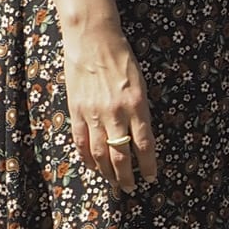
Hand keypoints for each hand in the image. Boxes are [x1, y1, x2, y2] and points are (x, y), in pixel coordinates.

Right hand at [62, 14, 159, 190]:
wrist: (93, 40)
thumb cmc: (121, 58)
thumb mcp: (140, 84)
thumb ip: (140, 111)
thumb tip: (139, 138)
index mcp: (137, 105)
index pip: (145, 145)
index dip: (149, 165)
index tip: (152, 177)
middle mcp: (116, 113)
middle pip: (121, 155)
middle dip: (127, 176)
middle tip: (131, 188)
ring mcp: (94, 114)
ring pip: (100, 153)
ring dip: (108, 172)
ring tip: (114, 183)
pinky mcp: (76, 111)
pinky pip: (81, 142)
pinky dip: (87, 158)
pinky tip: (94, 167)